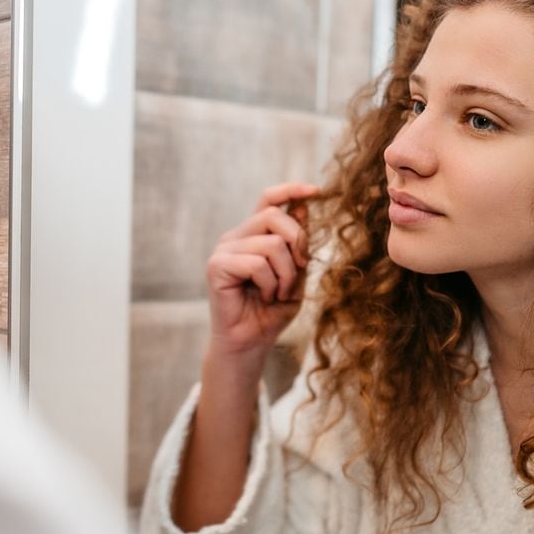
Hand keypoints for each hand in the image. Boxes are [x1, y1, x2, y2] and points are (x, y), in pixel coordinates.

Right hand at [205, 181, 318, 359]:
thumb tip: (303, 205)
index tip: (316, 191)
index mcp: (254, 235)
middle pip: (275, 216)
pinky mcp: (217, 266)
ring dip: (286, 274)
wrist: (251, 342)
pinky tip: (264, 297)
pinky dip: (270, 284)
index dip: (291, 190)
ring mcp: (224, 250)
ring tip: (278, 293)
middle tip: (300, 269)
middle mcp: (236, 237)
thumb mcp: (296, 274)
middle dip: (298, 242)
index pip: (269, 200)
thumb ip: (298, 244)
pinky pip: (257, 264)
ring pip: (272, 244)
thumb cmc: (271, 312)